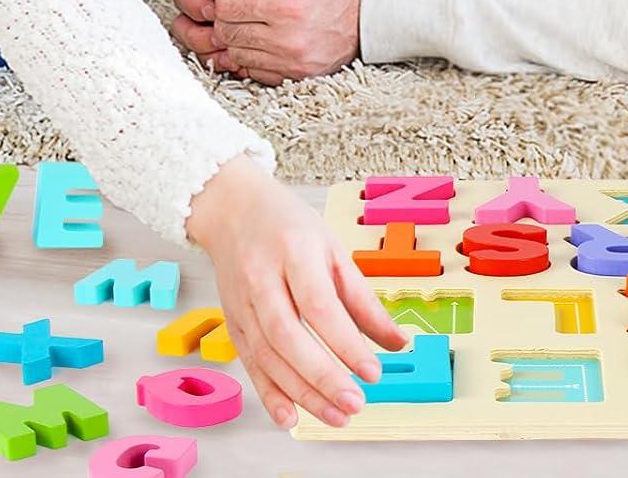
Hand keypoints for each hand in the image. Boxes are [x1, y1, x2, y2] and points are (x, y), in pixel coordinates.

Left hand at [172, 0, 367, 82]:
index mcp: (288, 8)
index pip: (225, 4)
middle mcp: (290, 44)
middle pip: (226, 31)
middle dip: (230, 10)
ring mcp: (295, 65)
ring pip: (235, 53)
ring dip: (238, 31)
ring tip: (260, 10)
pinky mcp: (299, 76)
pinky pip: (253, 69)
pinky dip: (251, 50)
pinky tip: (267, 30)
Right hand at [186, 153, 406, 428]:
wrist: (234, 210)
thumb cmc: (289, 227)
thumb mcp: (333, 249)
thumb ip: (363, 299)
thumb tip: (397, 342)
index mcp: (295, 250)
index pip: (320, 304)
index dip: (346, 343)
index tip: (373, 372)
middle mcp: (262, 277)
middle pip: (289, 335)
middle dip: (323, 376)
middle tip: (355, 403)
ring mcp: (241, 301)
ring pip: (268, 355)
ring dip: (302, 393)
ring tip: (336, 415)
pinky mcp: (230, 321)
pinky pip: (249, 363)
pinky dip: (269, 393)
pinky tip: (290, 417)